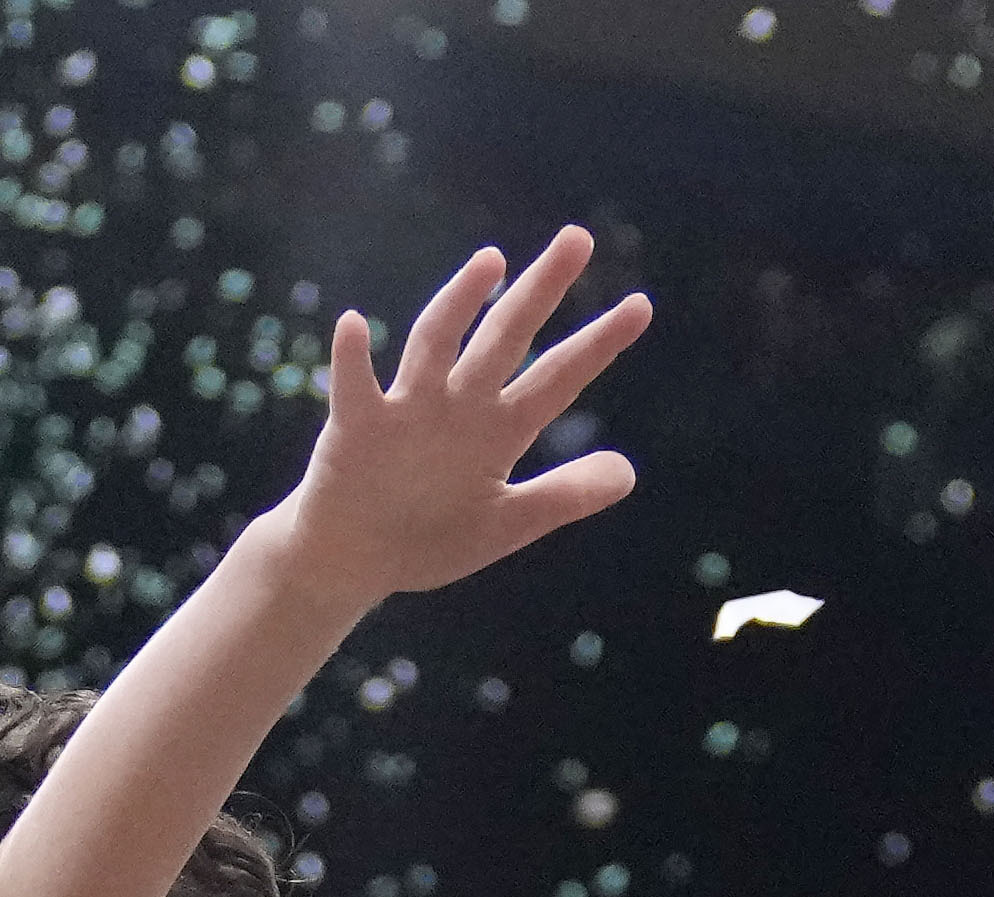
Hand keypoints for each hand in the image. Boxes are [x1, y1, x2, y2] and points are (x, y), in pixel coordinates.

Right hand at [260, 230, 655, 606]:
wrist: (355, 560)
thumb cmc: (429, 538)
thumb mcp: (506, 524)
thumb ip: (564, 495)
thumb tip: (630, 473)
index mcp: (499, 429)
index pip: (558, 377)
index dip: (599, 345)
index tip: (642, 306)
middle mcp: (459, 406)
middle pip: (506, 337)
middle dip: (541, 290)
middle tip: (578, 239)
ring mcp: (407, 410)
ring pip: (437, 344)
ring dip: (460, 302)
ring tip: (491, 261)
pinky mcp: (357, 427)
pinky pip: (355, 387)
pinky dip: (352, 357)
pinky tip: (352, 325)